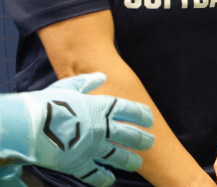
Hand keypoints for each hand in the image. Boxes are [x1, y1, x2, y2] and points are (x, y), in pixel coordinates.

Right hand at [0, 73, 153, 186]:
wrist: (29, 125)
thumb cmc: (48, 103)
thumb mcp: (68, 87)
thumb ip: (86, 82)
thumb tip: (101, 76)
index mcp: (102, 107)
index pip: (131, 111)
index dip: (143, 116)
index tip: (149, 120)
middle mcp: (103, 128)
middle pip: (131, 135)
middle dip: (143, 139)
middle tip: (149, 142)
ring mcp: (93, 147)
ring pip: (119, 157)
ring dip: (130, 161)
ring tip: (137, 163)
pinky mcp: (79, 164)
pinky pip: (96, 174)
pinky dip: (104, 178)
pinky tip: (110, 179)